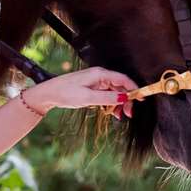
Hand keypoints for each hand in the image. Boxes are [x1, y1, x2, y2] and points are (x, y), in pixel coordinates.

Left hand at [23, 67, 138, 120]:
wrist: (49, 93)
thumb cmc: (66, 93)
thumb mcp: (88, 98)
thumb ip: (107, 98)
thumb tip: (124, 98)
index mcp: (99, 74)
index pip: (123, 79)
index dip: (134, 89)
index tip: (142, 100)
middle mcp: (99, 76)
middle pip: (120, 86)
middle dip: (127, 100)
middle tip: (129, 114)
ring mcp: (95, 81)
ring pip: (114, 92)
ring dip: (119, 104)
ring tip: (119, 116)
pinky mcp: (92, 88)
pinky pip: (107, 95)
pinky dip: (111, 103)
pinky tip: (111, 113)